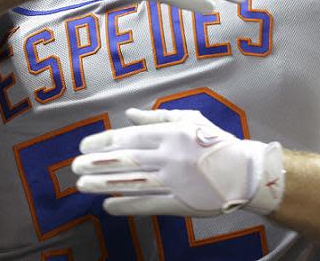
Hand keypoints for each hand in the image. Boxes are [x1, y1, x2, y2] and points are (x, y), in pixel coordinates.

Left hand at [72, 108, 284, 217]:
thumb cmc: (215, 142)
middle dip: (96, 164)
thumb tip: (129, 115)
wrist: (245, 172)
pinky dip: (126, 205)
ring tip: (82, 185)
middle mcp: (168, 156)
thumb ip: (157, 117)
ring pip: (131, 183)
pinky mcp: (179, 203)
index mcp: (170, 134)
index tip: (84, 147)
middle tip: (74, 167)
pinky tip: (107, 205)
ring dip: (103, 184)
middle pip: (125, 160)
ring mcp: (173, 181)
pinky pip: (147, 204)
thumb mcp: (189, 118)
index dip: (103, 143)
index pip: (129, 137)